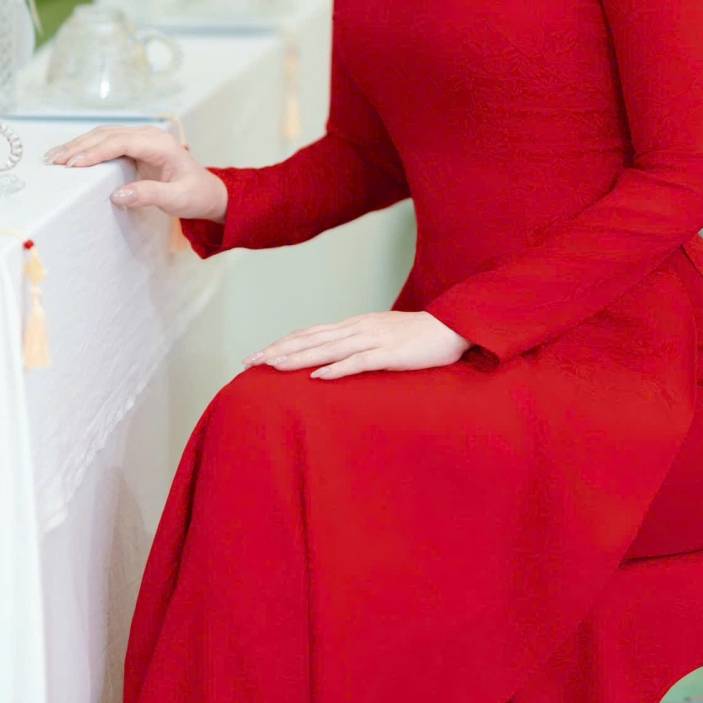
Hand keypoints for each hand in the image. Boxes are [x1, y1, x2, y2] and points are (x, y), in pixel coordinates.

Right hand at [43, 125, 227, 219]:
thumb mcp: (177, 199)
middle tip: (53, 162)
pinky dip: (86, 147)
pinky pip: (107, 142)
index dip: (95, 152)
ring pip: (104, 135)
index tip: (73, 165)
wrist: (208, 191)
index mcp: (161, 145)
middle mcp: (150, 136)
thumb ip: (149, 195)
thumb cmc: (195, 195)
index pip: (120, 142)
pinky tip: (70, 156)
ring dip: (78, 145)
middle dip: (78, 146)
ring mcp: (142, 139)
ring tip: (53, 158)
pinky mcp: (135, 146)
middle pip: (107, 135)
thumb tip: (116, 194)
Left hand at [242, 310, 471, 379]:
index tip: (259, 354)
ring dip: (299, 358)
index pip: (310, 332)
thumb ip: (357, 343)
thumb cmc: (416, 337)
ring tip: (273, 366)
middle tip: (251, 362)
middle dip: (279, 350)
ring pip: (327, 348)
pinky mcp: (389, 353)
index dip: (283, 342)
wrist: (451, 328)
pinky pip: (358, 361)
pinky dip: (337, 369)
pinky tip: (318, 377)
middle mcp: (357, 327)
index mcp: (354, 324)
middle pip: (310, 338)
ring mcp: (372, 338)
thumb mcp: (380, 337)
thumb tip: (333, 357)